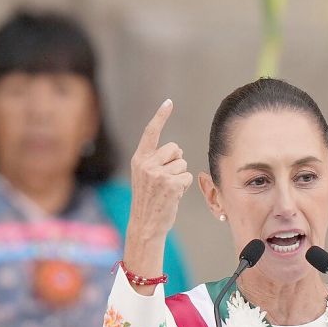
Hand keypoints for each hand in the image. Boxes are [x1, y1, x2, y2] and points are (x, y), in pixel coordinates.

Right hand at [124, 99, 192, 276]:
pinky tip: (173, 195)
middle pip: (175, 149)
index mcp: (139, 159)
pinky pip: (188, 176)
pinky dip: (184, 185)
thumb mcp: (144, 177)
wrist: (145, 223)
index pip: (151, 133)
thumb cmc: (148, 200)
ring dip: (180, 176)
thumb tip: (177, 150)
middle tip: (165, 180)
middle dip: (176, 161)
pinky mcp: (171, 184)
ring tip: (168, 190)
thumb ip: (155, 161)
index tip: (169, 102)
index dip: (160, 116)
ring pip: (183, 163)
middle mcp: (147, 164)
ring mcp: (158, 174)